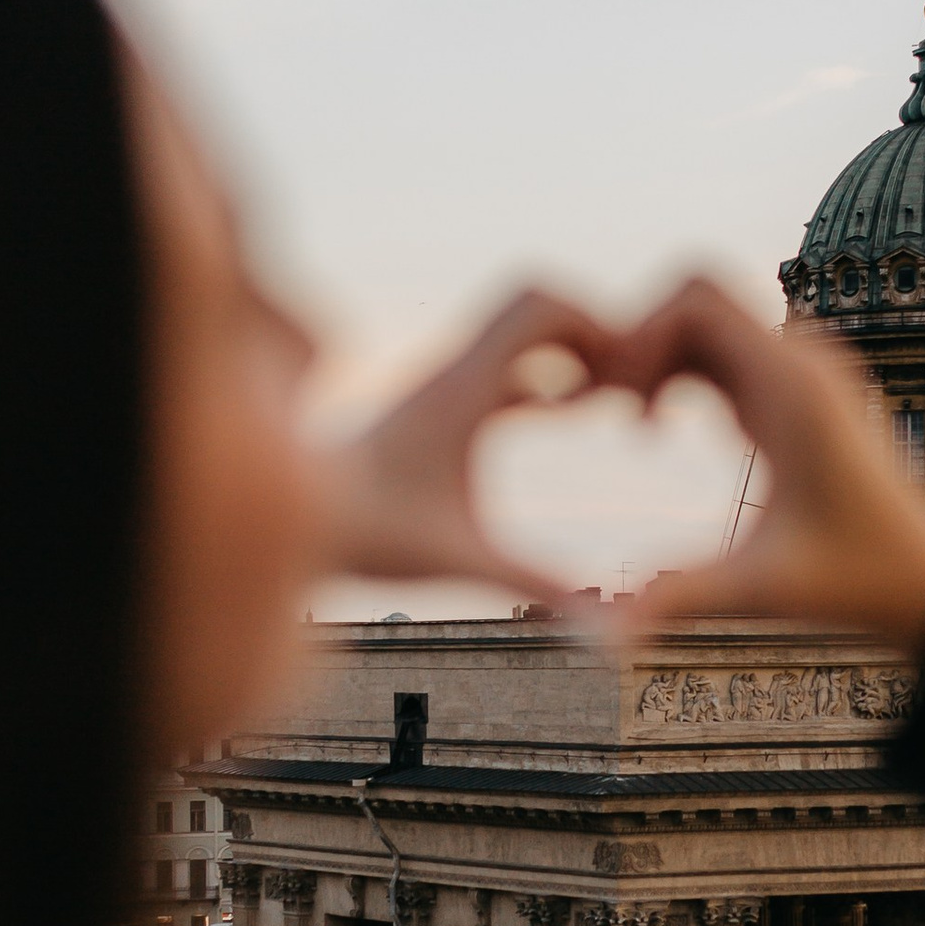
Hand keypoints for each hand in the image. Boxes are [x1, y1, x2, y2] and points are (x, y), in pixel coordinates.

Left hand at [318, 285, 615, 591]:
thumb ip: (533, 583)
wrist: (299, 524)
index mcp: (462, 387)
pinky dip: (541, 372)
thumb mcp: (459, 559)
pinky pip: (501, 363)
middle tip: (625, 382)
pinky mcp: (440, 405)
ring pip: (518, 330)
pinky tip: (566, 413)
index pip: (536, 304)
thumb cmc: (369, 537)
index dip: (592, 322)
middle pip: (535, 303)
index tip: (622, 376)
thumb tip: (596, 622)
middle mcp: (453, 371)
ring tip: (606, 400)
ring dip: (567, 350)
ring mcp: (446, 384)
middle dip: (589, 330)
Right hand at [602, 276, 924, 653]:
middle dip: (641, 339)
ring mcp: (806, 371)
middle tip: (615, 412)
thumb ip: (681, 596)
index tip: (616, 404)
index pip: (697, 299)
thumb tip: (606, 636)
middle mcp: (802, 362)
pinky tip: (672, 433)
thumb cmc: (857, 584)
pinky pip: (731, 348)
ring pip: (712, 319)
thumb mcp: (761, 589)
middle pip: (696, 296)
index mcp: (792, 388)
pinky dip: (688, 371)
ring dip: (662, 356)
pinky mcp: (804, 390)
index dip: (637, 334)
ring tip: (641, 428)